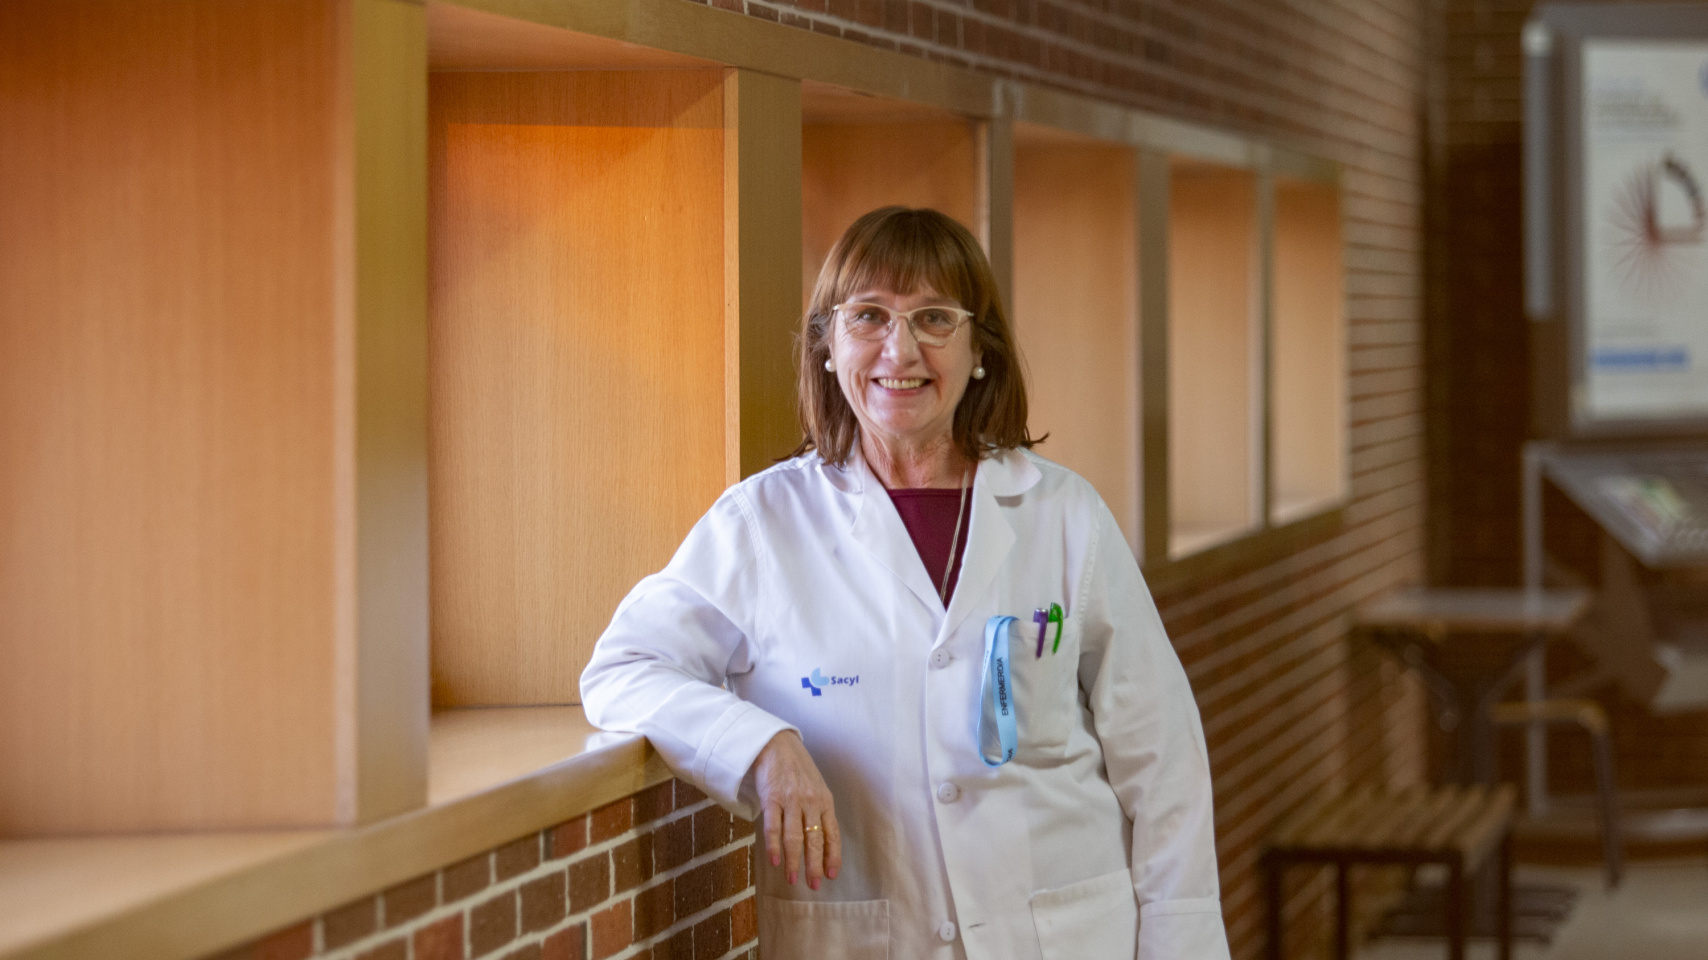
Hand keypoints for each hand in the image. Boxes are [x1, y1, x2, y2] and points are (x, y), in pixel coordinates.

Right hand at [752, 730, 841, 888]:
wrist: (776, 744)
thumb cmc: (797, 769)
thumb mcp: (816, 787)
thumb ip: (818, 811)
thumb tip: (820, 840)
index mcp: (824, 801)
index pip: (832, 834)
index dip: (832, 856)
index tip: (831, 875)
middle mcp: (811, 802)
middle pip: (814, 840)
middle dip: (814, 865)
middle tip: (813, 885)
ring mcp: (791, 800)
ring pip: (794, 837)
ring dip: (794, 861)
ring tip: (793, 879)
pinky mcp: (772, 798)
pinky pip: (774, 827)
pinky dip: (774, 846)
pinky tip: (775, 861)